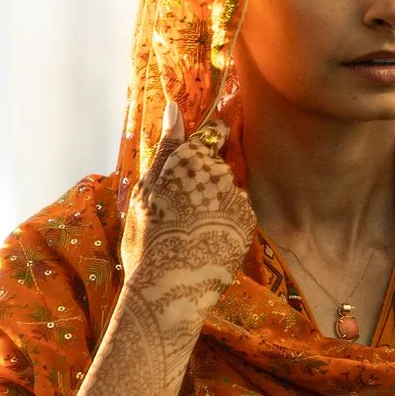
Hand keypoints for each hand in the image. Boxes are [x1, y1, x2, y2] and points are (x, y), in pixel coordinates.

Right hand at [119, 100, 253, 334]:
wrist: (169, 288)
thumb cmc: (146, 237)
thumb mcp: (146, 189)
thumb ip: (167, 147)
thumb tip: (176, 107)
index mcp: (192, 159)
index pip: (212, 134)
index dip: (204, 144)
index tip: (194, 161)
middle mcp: (222, 174)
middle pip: (217, 168)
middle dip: (202, 181)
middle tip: (177, 211)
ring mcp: (239, 200)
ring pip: (226, 192)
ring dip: (213, 204)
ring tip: (188, 231)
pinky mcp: (248, 224)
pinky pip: (236, 215)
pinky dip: (223, 223)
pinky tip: (204, 241)